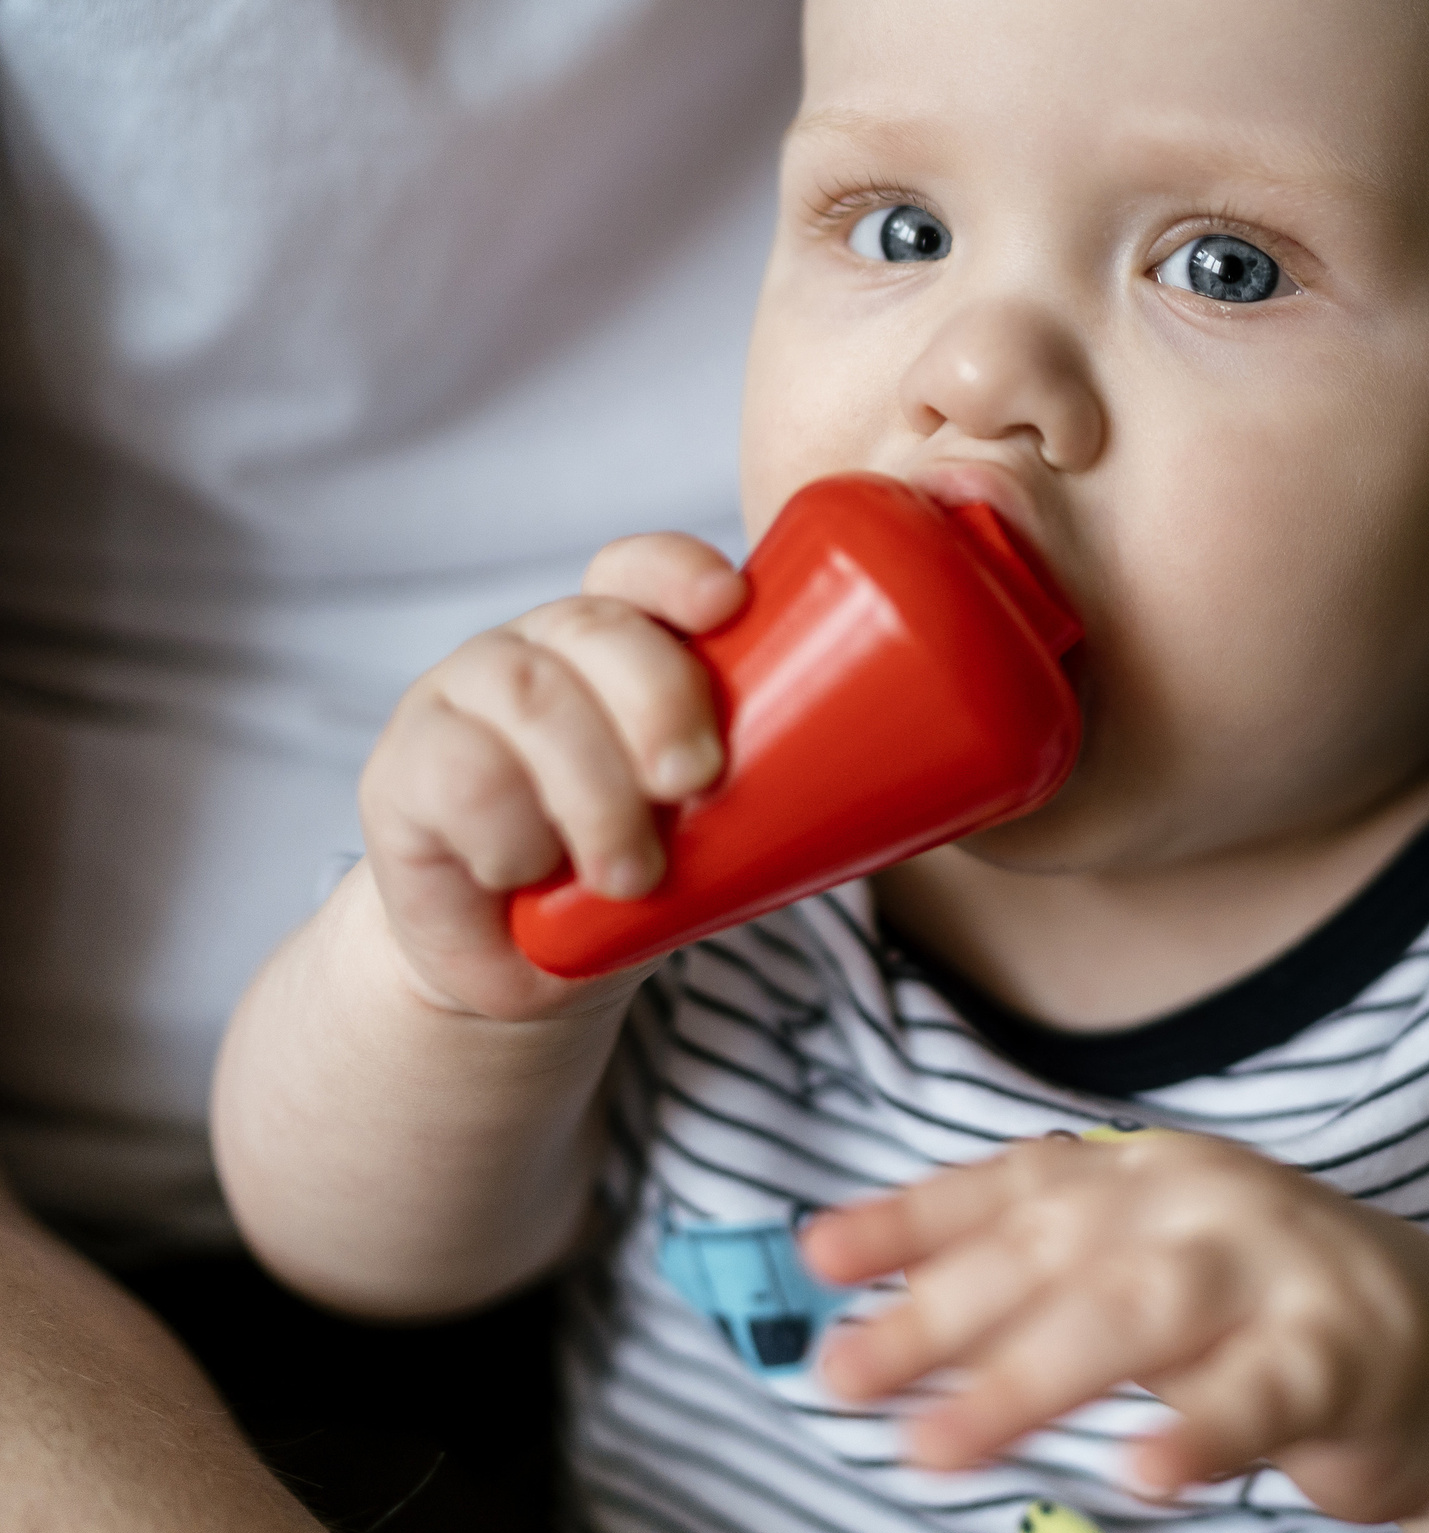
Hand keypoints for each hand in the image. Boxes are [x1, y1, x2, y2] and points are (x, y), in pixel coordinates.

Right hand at [356, 531, 745, 1019]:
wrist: (523, 963)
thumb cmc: (640, 875)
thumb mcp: (717, 825)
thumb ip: (785, 782)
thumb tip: (923, 794)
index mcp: (617, 643)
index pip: (637, 569)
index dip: (677, 571)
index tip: (729, 605)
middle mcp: (537, 651)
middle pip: (591, 627)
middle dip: (656, 696)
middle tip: (696, 781)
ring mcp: (461, 701)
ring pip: (527, 699)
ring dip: (592, 789)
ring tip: (632, 874)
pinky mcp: (402, 772)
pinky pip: (456, 773)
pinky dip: (509, 832)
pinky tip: (530, 874)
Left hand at [801, 1130, 1428, 1520]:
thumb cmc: (1266, 1306)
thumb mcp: (1144, 1265)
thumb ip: (1035, 1275)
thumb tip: (883, 1303)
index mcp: (1141, 1172)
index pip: (1009, 1185)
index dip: (911, 1217)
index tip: (818, 1258)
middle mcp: (1200, 1199)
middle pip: (1054, 1248)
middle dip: (940, 1314)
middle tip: (847, 1376)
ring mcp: (1275, 1268)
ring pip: (1138, 1311)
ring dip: (1029, 1378)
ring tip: (938, 1443)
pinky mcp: (1340, 1353)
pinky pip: (1263, 1392)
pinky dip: (1200, 1430)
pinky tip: (1143, 1471)